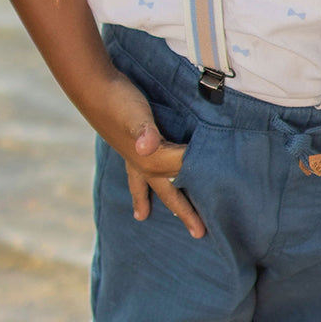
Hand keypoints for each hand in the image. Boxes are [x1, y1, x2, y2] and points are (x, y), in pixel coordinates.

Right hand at [100, 72, 205, 239]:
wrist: (93, 86)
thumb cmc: (119, 101)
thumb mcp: (135, 114)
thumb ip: (143, 132)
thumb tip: (146, 148)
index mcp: (151, 160)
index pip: (186, 169)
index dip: (203, 170)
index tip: (227, 177)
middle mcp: (142, 164)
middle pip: (170, 193)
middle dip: (184, 211)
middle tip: (199, 234)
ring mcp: (133, 157)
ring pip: (149, 185)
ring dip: (153, 199)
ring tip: (143, 216)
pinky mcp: (129, 145)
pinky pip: (136, 171)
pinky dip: (138, 181)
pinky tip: (137, 177)